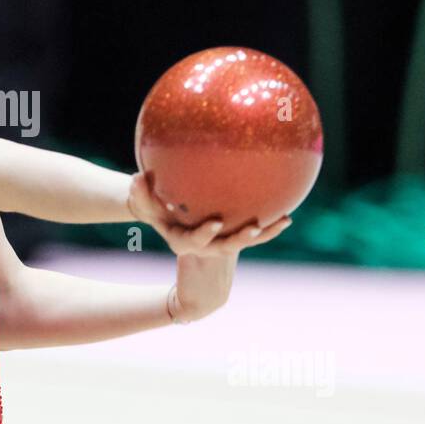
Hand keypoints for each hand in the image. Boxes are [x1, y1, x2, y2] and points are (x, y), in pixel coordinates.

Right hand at [127, 170, 290, 257]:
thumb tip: (138, 176)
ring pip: (246, 241)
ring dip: (264, 233)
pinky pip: (256, 235)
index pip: (194, 240)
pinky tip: (287, 216)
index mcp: (184, 242)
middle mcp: (207, 247)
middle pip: (226, 245)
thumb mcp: (149, 210)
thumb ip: (142, 195)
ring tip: (281, 221)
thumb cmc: (162, 219)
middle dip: (241, 238)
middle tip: (254, 228)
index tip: (216, 222)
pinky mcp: (237, 240)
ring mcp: (224, 245)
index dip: (205, 233)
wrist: (184, 245)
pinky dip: (270, 228)